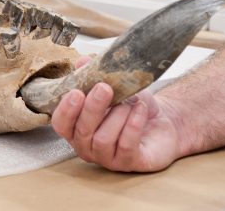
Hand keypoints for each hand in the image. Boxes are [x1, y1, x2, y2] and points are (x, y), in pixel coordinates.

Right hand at [51, 56, 185, 171]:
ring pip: (103, 140)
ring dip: (117, 116)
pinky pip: (126, 145)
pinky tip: (140, 110)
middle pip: (82, 131)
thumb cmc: (131, 104)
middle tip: (104, 88)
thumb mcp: (113, 84)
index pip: (61, 124)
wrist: (164, 118)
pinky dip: (133, 124)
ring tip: (129, 102)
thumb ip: (93, 74)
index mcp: (76, 127)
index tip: (76, 92)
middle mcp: (87, 146)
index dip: (66, 110)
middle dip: (93, 108)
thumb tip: (82, 62)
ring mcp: (107, 158)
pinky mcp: (129, 163)